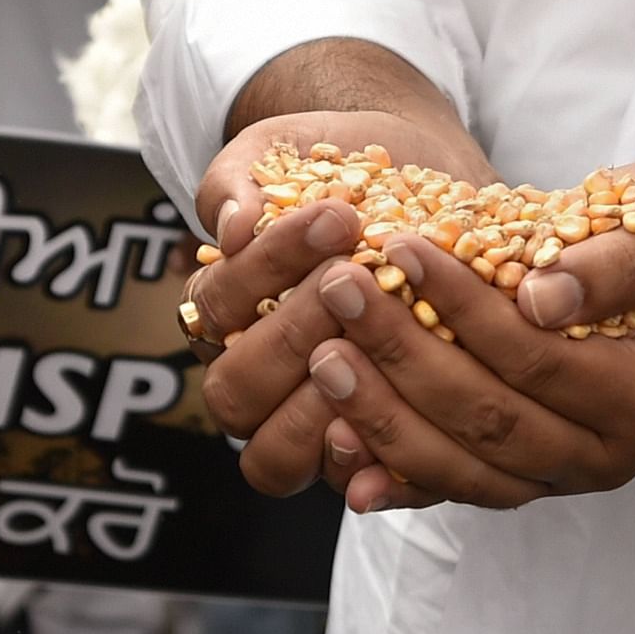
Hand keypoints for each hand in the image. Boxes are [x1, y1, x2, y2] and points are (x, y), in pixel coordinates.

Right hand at [183, 110, 496, 494]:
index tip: (334, 216)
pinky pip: (357, 483)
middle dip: (293, 334)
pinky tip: (417, 415)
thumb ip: (238, 182)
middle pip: (236, 393)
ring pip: (277, 455)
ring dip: (327, 400)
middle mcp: (257, 377)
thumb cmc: (335, 161)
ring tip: (384, 337)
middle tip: (354, 278)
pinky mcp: (372, 443)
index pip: (217, 312)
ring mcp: (311, 418)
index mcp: (222, 315)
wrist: (416, 170)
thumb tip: (230, 230)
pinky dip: (377, 467)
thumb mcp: (279, 150)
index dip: (266, 270)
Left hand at [307, 164, 634, 511]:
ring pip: (459, 467)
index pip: (536, 359)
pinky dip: (393, 474)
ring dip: (383, 416)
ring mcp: (559, 479)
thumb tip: (539, 299)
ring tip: (323, 356)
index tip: (401, 248)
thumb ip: (615, 266)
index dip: (463, 307)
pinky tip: (337, 448)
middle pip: (488, 420)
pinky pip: (449, 489)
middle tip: (339, 291)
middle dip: (404, 356)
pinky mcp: (520, 482)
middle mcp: (607, 456)